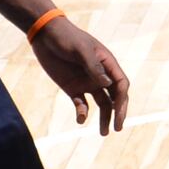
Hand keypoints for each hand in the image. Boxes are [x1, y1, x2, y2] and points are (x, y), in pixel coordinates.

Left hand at [25, 8, 129, 131]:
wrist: (46, 36)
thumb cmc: (66, 38)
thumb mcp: (80, 49)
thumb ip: (93, 66)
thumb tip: (106, 83)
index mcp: (107, 64)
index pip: (121, 84)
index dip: (122, 99)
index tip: (119, 112)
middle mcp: (100, 75)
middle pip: (114, 98)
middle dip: (118, 113)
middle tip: (118, 128)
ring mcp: (87, 83)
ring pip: (101, 104)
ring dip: (103, 118)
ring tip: (103, 133)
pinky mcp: (73, 88)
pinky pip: (81, 104)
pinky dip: (82, 113)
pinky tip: (80, 119)